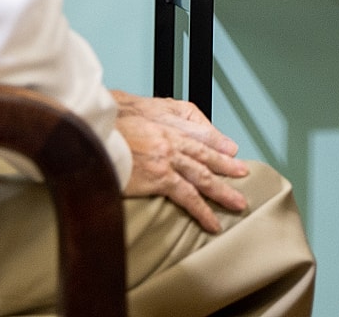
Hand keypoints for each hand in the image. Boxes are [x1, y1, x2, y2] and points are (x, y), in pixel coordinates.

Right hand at [111, 90, 249, 231]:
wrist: (95, 135)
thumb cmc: (108, 128)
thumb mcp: (132, 116)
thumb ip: (148, 125)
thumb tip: (150, 135)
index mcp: (165, 126)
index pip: (198, 136)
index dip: (216, 144)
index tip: (230, 151)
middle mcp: (171, 141)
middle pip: (205, 155)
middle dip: (226, 165)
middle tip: (243, 173)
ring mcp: (168, 159)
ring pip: (203, 176)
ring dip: (222, 191)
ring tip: (237, 203)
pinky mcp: (160, 178)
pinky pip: (187, 197)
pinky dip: (202, 210)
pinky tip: (212, 222)